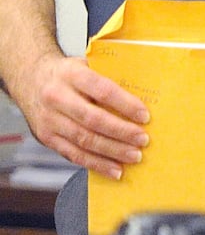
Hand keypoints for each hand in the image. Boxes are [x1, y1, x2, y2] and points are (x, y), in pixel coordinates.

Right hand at [12, 55, 147, 178]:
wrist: (30, 79)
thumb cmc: (68, 73)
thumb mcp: (86, 65)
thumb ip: (110, 76)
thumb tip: (145, 93)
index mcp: (72, 75)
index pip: (103, 91)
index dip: (125, 105)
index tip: (144, 116)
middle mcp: (57, 98)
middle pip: (93, 120)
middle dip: (121, 132)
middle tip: (143, 140)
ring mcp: (49, 120)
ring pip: (84, 140)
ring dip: (112, 151)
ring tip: (134, 156)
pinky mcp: (46, 138)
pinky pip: (73, 154)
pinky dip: (96, 164)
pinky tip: (114, 169)